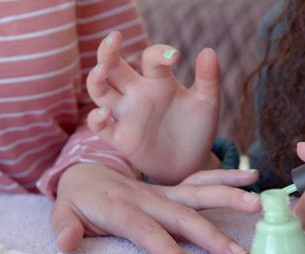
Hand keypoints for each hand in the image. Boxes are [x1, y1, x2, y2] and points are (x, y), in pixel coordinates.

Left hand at [51, 164, 260, 253]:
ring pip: (197, 195)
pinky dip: (225, 179)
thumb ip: (65, 228)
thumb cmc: (77, 200)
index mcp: (118, 206)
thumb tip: (66, 243)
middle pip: (180, 216)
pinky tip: (252, 179)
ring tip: (258, 206)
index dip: (165, 248)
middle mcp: (145, 197)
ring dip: (227, 199)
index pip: (144, 230)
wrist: (85, 172)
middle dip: (209, 235)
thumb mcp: (62, 213)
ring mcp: (160, 191)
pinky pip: (200, 182)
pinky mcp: (170, 190)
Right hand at [86, 31, 220, 183]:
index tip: (174, 57)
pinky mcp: (120, 137)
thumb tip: (209, 51)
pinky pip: (99, 126)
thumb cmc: (196, 129)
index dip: (158, 53)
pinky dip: (96, 119)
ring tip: (101, 69)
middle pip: (113, 66)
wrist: (190, 163)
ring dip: (95, 79)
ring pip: (99, 91)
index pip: (149, 58)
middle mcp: (136, 94)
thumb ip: (208, 78)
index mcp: (158, 81)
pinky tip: (104, 114)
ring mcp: (126, 114)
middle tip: (114, 37)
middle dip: (109, 51)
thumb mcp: (207, 103)